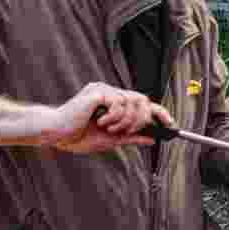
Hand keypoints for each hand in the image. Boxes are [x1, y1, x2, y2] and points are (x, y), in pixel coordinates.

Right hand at [49, 82, 174, 153]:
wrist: (57, 134)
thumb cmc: (79, 135)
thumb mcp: (112, 139)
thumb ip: (132, 137)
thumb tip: (152, 138)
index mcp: (114, 102)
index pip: (143, 103)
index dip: (159, 112)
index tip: (171, 124)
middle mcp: (111, 92)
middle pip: (142, 100)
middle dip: (140, 119)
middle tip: (125, 132)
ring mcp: (104, 90)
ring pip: (132, 102)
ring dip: (125, 121)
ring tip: (108, 128)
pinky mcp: (97, 92)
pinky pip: (119, 103)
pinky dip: (114, 117)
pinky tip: (100, 122)